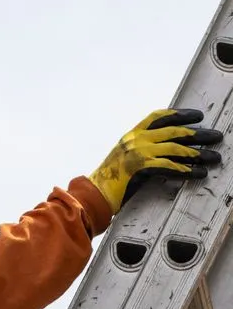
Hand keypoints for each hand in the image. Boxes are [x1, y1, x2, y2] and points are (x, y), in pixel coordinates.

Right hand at [87, 109, 222, 212]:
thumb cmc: (108, 183)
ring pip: (175, 148)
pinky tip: (199, 173)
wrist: (92, 195)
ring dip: (197, 153)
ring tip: (213, 157)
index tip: (197, 115)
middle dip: (197, 134)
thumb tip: (164, 155)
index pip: (158, 117)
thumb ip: (141, 153)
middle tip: (215, 137)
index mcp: (131, 136)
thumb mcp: (124, 161)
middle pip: (173, 131)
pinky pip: (170, 166)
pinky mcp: (140, 167)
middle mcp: (135, 140)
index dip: (179, 114)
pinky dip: (186, 170)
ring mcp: (137, 153)